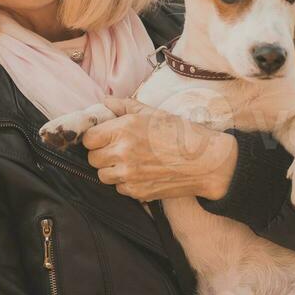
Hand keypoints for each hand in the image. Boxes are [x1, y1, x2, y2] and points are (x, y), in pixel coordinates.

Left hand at [80, 96, 237, 202]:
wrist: (207, 163)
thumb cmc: (183, 134)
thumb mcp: (153, 113)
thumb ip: (124, 107)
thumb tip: (105, 102)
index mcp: (124, 129)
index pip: (88, 138)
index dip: (94, 137)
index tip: (104, 136)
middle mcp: (122, 153)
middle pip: (92, 158)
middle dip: (101, 153)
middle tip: (117, 148)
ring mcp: (129, 175)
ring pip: (103, 175)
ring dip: (111, 169)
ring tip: (130, 161)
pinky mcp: (137, 192)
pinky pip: (119, 188)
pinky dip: (125, 182)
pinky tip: (141, 172)